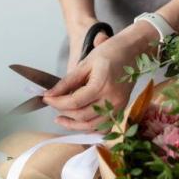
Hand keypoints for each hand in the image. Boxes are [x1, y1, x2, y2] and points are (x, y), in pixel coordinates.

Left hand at [43, 22, 157, 131]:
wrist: (133, 51)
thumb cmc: (110, 52)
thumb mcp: (85, 63)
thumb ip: (67, 82)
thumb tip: (50, 94)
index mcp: (102, 85)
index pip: (74, 102)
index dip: (57, 103)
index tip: (46, 98)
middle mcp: (112, 100)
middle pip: (81, 116)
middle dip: (63, 112)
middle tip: (53, 104)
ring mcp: (119, 106)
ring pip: (92, 126)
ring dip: (74, 124)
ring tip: (61, 118)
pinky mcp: (121, 109)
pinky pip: (103, 126)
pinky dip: (90, 127)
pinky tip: (80, 122)